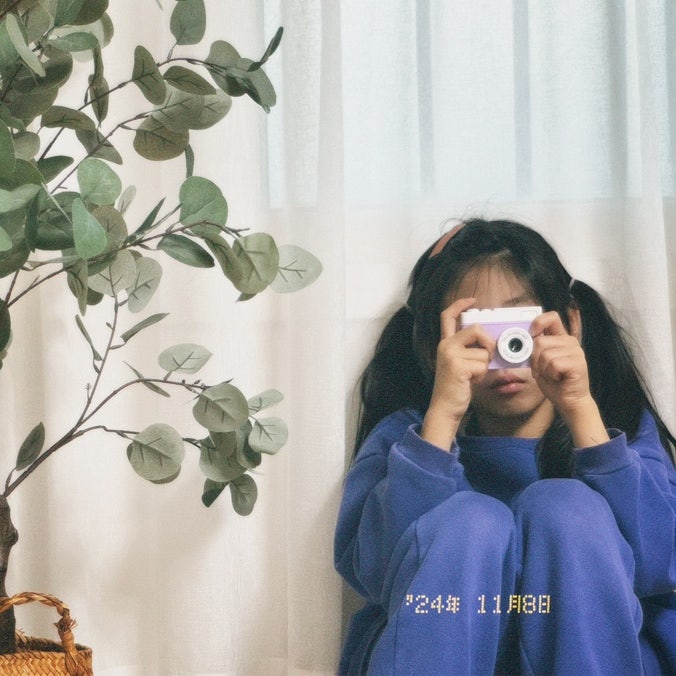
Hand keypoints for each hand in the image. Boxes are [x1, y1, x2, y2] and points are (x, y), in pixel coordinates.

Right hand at [421, 298, 494, 449]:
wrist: (445, 407)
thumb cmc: (456, 387)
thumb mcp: (461, 364)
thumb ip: (471, 350)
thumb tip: (493, 342)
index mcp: (445, 343)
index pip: (448, 316)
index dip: (460, 304)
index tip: (472, 301)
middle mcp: (445, 345)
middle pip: (475, 329)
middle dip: (487, 343)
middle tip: (486, 357)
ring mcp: (450, 354)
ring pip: (483, 351)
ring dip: (484, 366)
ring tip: (472, 376)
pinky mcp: (457, 365)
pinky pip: (482, 364)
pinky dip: (482, 374)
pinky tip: (471, 381)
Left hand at [530, 312, 608, 446]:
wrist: (569, 401)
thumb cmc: (554, 382)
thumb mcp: (539, 363)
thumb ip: (534, 349)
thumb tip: (524, 339)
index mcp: (561, 338)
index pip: (551, 317)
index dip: (538, 322)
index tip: (531, 334)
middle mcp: (570, 342)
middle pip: (540, 341)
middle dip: (535, 359)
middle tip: (545, 370)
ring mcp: (576, 352)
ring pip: (545, 354)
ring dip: (543, 369)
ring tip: (553, 375)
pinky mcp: (578, 363)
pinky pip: (553, 364)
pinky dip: (551, 374)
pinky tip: (559, 379)